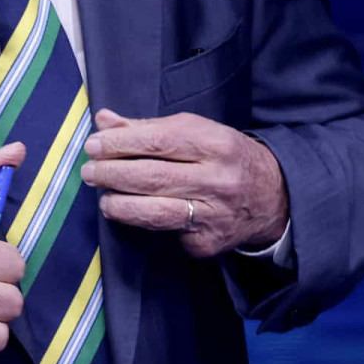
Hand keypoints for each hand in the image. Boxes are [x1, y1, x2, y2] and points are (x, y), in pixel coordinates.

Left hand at [80, 110, 289, 258]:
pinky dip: (144, 223)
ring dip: (119, 205)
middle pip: (152, 177)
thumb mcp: (198, 132)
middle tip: (89, 172)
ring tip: (103, 198)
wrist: (273, 196)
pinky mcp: (207, 243)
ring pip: (154, 212)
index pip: (158, 141)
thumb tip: (104, 120)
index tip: (94, 145)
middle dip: (112, 173)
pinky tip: (133, 214)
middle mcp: (219, 179)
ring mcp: (214, 214)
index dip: (120, 143)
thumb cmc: (226, 157)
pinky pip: (167, 234)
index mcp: (217, 143)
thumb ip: (149, 128)